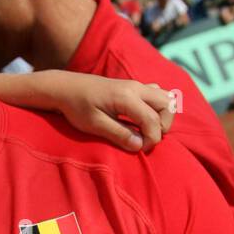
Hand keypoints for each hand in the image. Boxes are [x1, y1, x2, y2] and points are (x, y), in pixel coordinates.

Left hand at [44, 73, 176, 152]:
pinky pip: (156, 93)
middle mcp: (135, 87)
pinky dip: (156, 107)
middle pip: (167, 105)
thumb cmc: (76, 107)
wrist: (66, 88)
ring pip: (165, 97)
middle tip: (146, 139)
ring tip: (146, 130)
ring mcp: (136, 85)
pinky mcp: (133, 86)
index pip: (153, 120)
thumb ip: (118, 134)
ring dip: (162, 116)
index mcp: (126, 97)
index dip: (151, 139)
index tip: (138, 149)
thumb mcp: (95, 125)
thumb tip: (139, 145)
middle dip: (163, 126)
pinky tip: (141, 118)